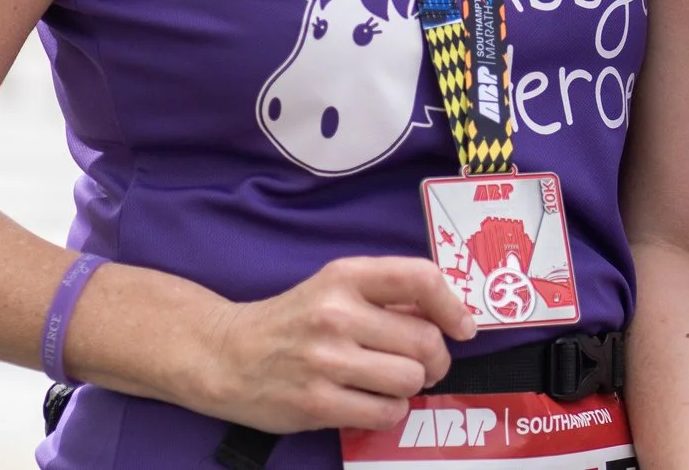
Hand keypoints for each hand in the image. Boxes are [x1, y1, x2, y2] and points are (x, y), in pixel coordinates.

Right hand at [192, 256, 475, 434]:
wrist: (225, 355)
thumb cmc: (292, 319)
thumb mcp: (334, 288)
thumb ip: (385, 296)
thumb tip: (447, 316)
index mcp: (345, 276)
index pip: (419, 278)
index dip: (453, 305)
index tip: (463, 328)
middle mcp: (336, 314)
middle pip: (424, 341)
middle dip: (436, 359)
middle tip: (426, 365)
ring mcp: (325, 361)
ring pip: (410, 380)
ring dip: (412, 387)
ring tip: (392, 383)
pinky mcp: (316, 403)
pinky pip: (386, 413)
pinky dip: (390, 411)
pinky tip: (372, 401)